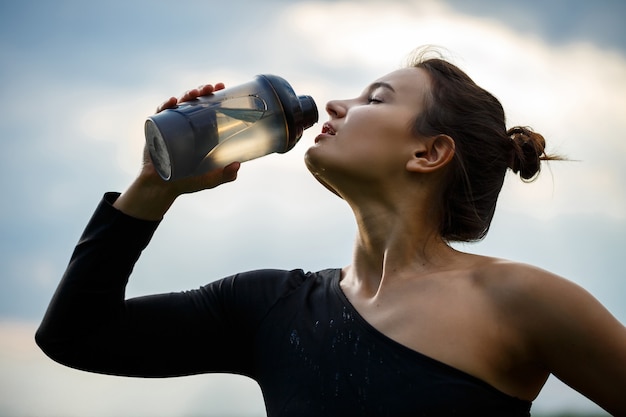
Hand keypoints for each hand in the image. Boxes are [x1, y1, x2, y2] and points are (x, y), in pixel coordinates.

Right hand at [114, 83, 240, 219]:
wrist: (160, 188)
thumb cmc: (186, 182)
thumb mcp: (208, 180)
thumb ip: (223, 176)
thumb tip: (237, 165)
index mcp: (200, 132)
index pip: (208, 108)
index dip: (214, 96)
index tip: (222, 87)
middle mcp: (186, 126)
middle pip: (194, 102)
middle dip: (201, 92)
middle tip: (209, 88)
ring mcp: (171, 126)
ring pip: (179, 104)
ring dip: (186, 95)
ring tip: (194, 94)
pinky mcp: (156, 130)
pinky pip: (160, 114)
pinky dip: (165, 105)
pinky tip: (172, 101)